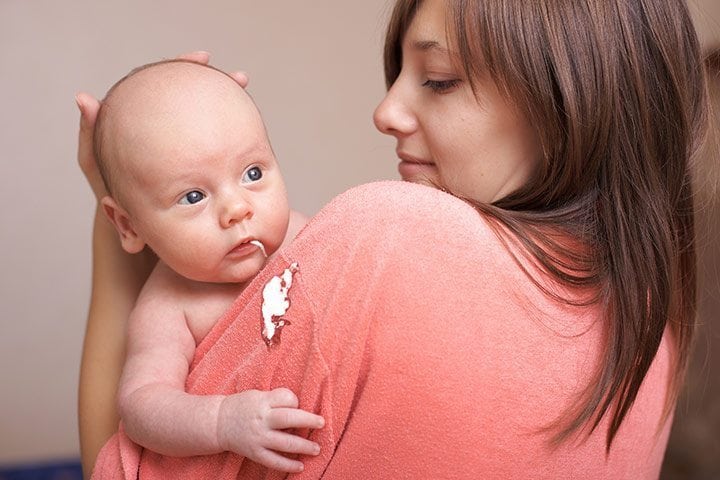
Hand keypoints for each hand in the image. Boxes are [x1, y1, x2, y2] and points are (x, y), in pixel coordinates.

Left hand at [75, 51, 248, 201]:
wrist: (139, 231)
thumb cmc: (114, 199)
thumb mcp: (98, 167)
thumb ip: (91, 136)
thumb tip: (85, 99)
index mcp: (146, 123)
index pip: (166, 87)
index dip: (184, 67)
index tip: (203, 58)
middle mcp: (168, 132)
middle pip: (193, 99)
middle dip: (215, 83)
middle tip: (239, 78)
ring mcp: (184, 149)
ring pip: (207, 121)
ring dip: (226, 105)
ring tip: (242, 89)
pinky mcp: (196, 167)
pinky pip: (214, 147)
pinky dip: (228, 137)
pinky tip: (245, 131)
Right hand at [217, 388, 324, 472]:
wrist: (218, 423)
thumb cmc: (243, 406)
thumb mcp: (258, 395)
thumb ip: (277, 400)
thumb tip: (300, 408)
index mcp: (262, 402)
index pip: (286, 399)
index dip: (296, 401)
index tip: (298, 405)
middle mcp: (261, 420)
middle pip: (288, 419)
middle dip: (308, 421)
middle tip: (322, 423)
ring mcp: (258, 438)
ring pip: (284, 443)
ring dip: (303, 446)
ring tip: (316, 449)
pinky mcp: (254, 453)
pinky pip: (273, 461)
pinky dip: (287, 465)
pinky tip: (300, 466)